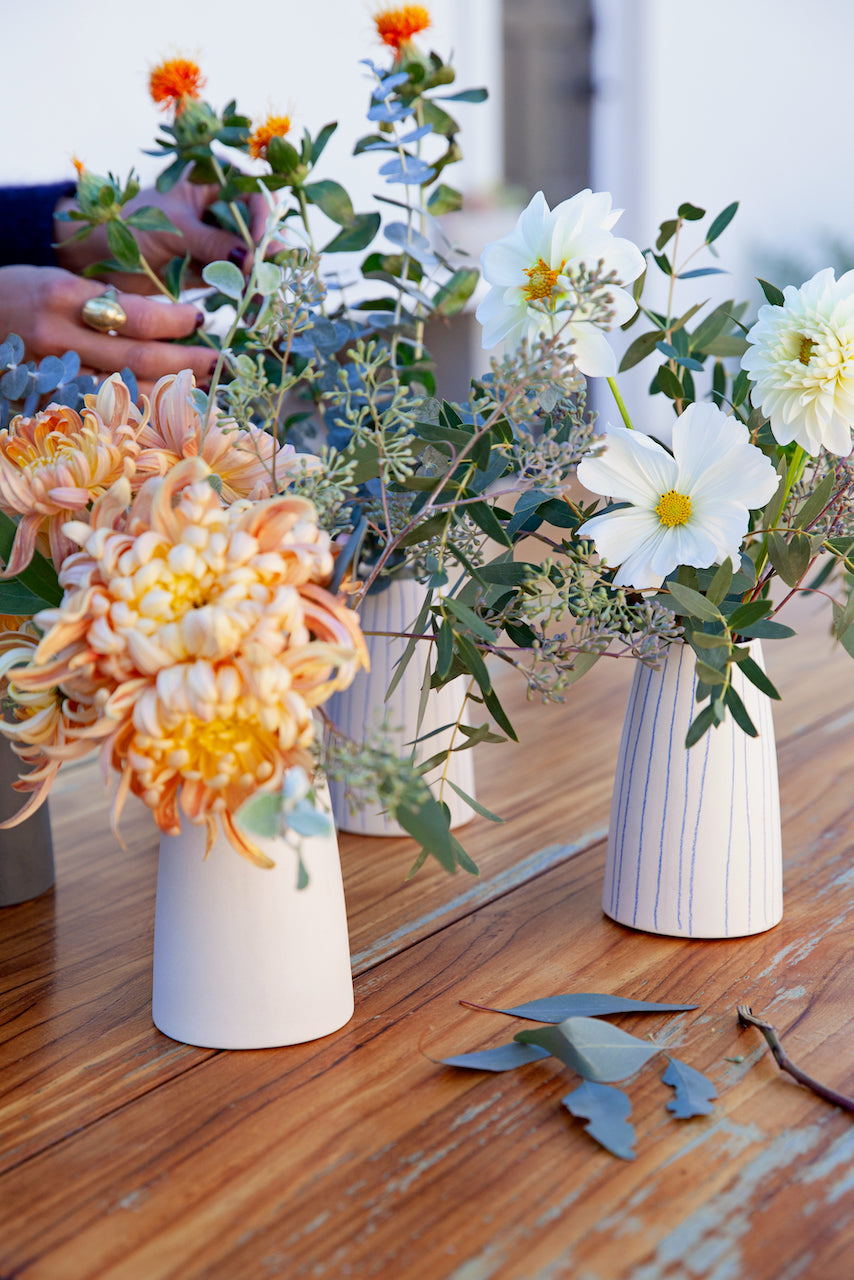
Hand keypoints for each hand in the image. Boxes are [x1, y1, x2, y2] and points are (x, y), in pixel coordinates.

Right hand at [0, 265, 217, 397]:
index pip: (134, 315)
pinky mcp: (48, 401)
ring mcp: (52, 375)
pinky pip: (100, 413)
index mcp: (64, 298)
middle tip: (216, 361)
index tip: (199, 320)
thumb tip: (167, 320)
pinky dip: (135, 415)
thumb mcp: (62, 282)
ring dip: (168, 395)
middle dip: (184, 362)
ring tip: (201, 390)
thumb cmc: (24, 295)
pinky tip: (162, 415)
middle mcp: (59, 339)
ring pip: (122, 393)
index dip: (173, 321)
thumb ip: (107, 301)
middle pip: (136, 358)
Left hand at [54, 179, 270, 293]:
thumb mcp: (172, 228)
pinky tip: (251, 309)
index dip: (264, 217)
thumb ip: (212, 243)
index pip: (253, 194)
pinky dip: (244, 294)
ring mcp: (216, 241)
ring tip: (265, 300)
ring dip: (260, 278)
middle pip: (258, 229)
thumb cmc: (125, 223)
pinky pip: (235, 281)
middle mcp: (218, 209)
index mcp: (210, 182)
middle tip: (274, 277)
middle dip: (269, 254)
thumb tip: (251, 259)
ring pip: (251, 258)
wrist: (94, 254)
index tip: (260, 242)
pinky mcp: (210, 269)